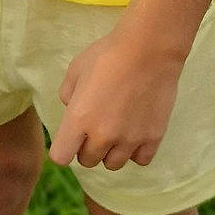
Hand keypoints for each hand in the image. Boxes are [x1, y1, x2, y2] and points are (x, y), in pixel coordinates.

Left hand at [49, 27, 183, 171]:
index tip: (69, 139)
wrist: (148, 49)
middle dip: (87, 147)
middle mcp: (102, 135)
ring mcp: (129, 139)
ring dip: (110, 151)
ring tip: (116, 130)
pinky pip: (140, 160)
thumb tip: (72, 110)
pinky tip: (135, 133)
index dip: (63, 149)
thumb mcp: (76, 69)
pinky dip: (136, 151)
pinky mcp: (152, 138)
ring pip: (113, 164)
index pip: (61, 156)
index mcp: (79, 118)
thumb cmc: (108, 54)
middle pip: (87, 161)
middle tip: (95, 127)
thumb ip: (68, 95)